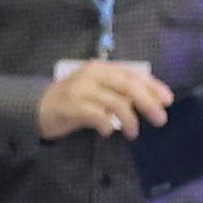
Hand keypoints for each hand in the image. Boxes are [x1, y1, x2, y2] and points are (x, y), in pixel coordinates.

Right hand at [35, 56, 173, 140]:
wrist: (35, 107)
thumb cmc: (72, 100)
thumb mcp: (97, 90)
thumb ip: (117, 92)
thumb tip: (148, 102)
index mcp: (102, 68)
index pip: (134, 74)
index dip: (153, 86)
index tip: (167, 101)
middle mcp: (93, 75)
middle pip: (128, 86)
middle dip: (148, 102)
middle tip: (160, 119)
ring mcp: (81, 90)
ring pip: (116, 102)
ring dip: (130, 119)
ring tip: (133, 133)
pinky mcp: (70, 106)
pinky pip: (97, 115)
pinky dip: (107, 124)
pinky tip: (108, 132)